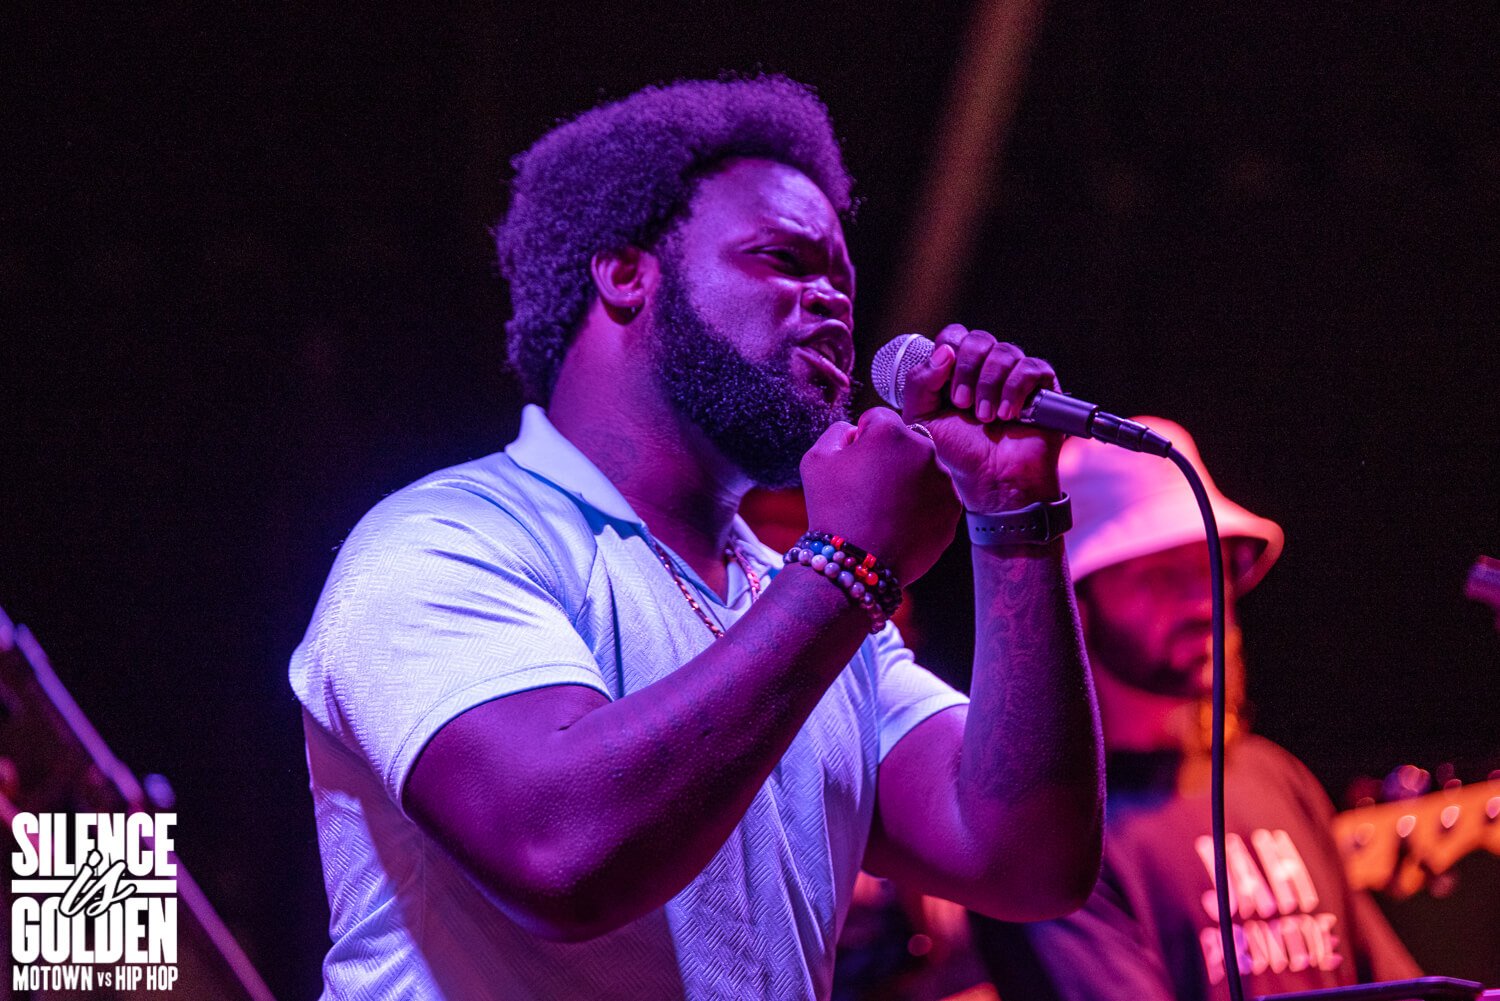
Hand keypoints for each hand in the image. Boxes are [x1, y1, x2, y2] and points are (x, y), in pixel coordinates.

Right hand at [801, 408, 960, 582]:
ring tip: (883, 511)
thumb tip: (858, 431)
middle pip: (904, 443)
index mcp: (891, 431)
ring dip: (907, 482)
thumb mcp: (816, 459)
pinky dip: (920, 506)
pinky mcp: (951, 510)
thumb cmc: (831, 509)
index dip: (860, 441)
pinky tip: (898, 524)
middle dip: (888, 459)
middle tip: (868, 491)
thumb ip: (838, 431)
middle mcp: (925, 450)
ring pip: (922, 470)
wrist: (855, 564)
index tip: (852, 466)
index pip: (877, 419)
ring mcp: (943, 482)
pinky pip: (934, 498)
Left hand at [899, 325, 1062, 513]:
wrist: (993, 482)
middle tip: (963, 405)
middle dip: (966, 371)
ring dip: (989, 386)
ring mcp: (1015, 376)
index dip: (947, 354)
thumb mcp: (922, 419)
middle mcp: (987, 368)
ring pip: (1003, 351)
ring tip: (986, 418)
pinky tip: (1008, 415)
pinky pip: (1029, 367)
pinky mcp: (1043, 386)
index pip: (953, 336)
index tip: (946, 390)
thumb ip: (918, 383)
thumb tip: (943, 351)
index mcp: (957, 371)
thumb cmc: (958, 454)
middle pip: (978, 339)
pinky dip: (1014, 390)